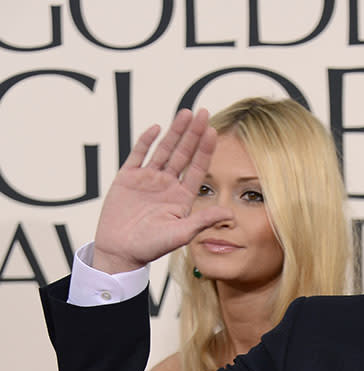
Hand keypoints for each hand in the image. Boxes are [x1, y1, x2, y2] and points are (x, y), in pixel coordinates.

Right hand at [93, 108, 229, 273]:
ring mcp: (148, 180)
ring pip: (164, 150)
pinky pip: (139, 155)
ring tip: (186, 113)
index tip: (213, 132)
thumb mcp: (180, 234)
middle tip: (204, 113)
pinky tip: (157, 128)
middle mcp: (167, 186)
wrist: (119, 251)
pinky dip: (147, 141)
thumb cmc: (150, 247)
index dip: (205, 150)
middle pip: (183, 154)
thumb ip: (203, 221)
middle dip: (193, 134)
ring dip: (175, 132)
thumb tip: (230, 214)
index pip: (197, 169)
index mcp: (181, 198)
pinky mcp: (128, 178)